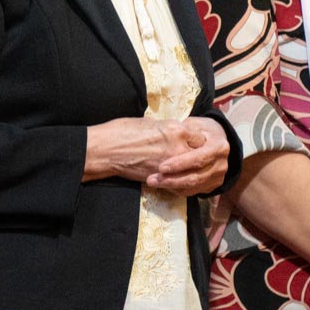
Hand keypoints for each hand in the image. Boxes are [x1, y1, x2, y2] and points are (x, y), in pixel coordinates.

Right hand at [84, 118, 223, 191]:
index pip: (201, 138)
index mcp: (177, 130)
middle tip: (198, 159)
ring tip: (193, 173)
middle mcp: (178, 148)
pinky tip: (181, 183)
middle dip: (201, 159)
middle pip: (202, 157)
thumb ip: (170, 129)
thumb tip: (179, 133)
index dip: (200, 141)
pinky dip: (183, 185)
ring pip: (194, 174)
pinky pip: (181, 186)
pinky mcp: (161, 180)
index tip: (197, 143)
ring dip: (195, 174)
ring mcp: (171, 167)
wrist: (107, 150)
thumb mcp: (152, 123)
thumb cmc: (124, 131)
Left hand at [147, 117, 228, 195]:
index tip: (161, 167)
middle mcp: (221, 165)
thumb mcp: (195, 125)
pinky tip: (163, 185)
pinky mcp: (212, 185)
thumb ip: (184, 133)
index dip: (180, 164)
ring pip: (193, 187)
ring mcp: (218, 177)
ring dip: (171, 187)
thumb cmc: (201, 130)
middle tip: (152, 179)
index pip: (198, 159)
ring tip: (153, 182)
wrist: (217, 140)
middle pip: (195, 177)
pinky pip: (193, 191)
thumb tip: (167, 140)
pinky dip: (177, 190)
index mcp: (219, 147)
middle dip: (172, 180)